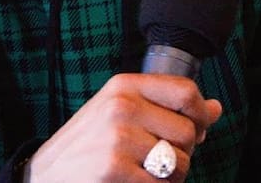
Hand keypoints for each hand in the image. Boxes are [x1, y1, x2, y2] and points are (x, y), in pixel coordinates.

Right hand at [24, 73, 221, 181]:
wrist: (45, 174)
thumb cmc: (89, 145)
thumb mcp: (120, 113)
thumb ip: (165, 108)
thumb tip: (215, 108)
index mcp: (123, 86)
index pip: (185, 91)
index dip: (200, 115)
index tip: (196, 130)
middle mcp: (121, 105)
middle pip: (188, 131)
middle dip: (183, 153)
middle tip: (157, 160)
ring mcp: (117, 137)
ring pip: (180, 163)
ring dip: (171, 177)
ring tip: (143, 174)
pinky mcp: (114, 168)